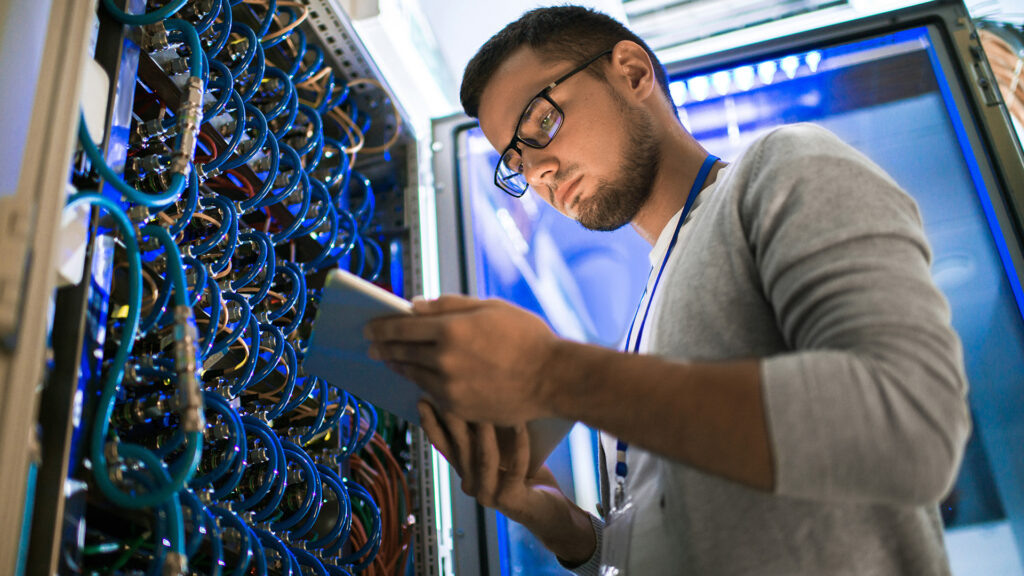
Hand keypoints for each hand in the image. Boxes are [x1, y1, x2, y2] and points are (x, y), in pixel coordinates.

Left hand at [364, 295, 558, 424]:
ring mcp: (450, 387)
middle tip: (371, 345)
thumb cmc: (526, 336)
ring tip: (391, 360)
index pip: (401, 327)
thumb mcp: (490, 308)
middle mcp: (444, 359)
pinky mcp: (459, 408)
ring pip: (413, 375)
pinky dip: (421, 384)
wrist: (553, 378)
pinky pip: (431, 394)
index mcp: (450, 329)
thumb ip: (448, 306)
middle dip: (383, 347)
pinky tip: (418, 378)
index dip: (381, 326)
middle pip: (402, 352)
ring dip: (399, 366)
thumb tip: (414, 306)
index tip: (369, 327)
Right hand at [418, 401, 595, 564]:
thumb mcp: (503, 450)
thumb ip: (488, 434)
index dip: (431, 424)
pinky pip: (516, 468)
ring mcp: (488, 495)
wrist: (550, 511)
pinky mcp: (510, 500)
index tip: (423, 399)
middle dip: (455, 419)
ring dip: (487, 430)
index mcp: (465, 471)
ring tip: (489, 404)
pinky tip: (522, 425)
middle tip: (452, 393)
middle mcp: (470, 485)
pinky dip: (520, 445)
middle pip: (460, 448)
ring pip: (484, 458)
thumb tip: (480, 396)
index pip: (443, 446)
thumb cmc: (527, 475)